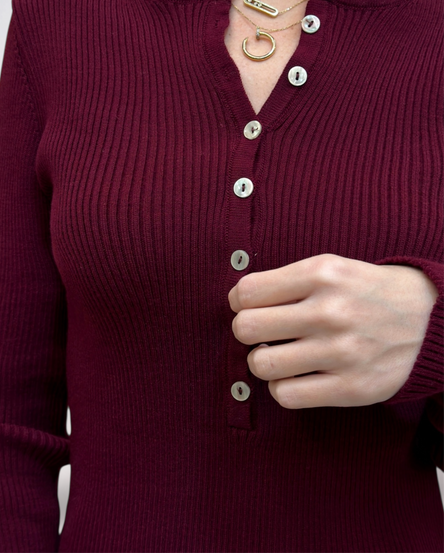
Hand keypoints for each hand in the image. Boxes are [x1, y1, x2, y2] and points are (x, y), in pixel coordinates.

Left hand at [227, 253, 438, 408]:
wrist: (429, 320)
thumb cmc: (366, 292)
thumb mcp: (332, 267)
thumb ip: (286, 280)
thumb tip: (237, 302)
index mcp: (322, 274)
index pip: (247, 291)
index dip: (239, 301)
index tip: (249, 305)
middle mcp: (330, 311)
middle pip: (245, 328)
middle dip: (246, 330)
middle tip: (262, 331)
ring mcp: (341, 351)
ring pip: (261, 365)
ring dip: (262, 361)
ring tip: (278, 354)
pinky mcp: (352, 387)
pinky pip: (286, 396)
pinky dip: (282, 387)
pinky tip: (296, 375)